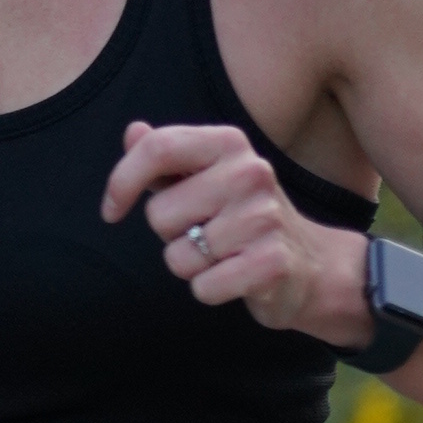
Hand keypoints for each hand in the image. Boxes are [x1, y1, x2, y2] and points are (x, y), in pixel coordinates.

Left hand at [102, 117, 365, 339]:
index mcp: (229, 143)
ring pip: (178, 257)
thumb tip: (133, 132)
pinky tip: (235, 277)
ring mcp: (264, 218)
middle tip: (204, 233)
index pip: (157, 149)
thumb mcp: (206, 178)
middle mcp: (250, 173)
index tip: (112, 210)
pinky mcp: (271, 263)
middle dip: (170, 235)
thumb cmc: (242, 218)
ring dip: (190, 266)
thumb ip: (166, 158)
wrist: (310, 263)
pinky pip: (203, 287)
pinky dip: (210, 290)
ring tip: (223, 255)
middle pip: (160, 214)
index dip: (121, 182)